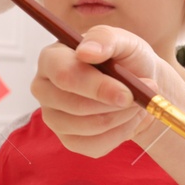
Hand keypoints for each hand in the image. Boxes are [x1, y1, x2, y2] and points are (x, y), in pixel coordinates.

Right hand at [32, 26, 163, 157]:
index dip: (96, 86)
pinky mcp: (68, 140)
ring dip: (121, 118)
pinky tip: (127, 119)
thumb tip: (86, 52)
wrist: (140, 88)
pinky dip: (120, 134)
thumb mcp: (123, 40)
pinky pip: (94, 146)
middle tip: (139, 98)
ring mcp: (53, 117)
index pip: (64, 75)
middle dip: (114, 104)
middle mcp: (44, 89)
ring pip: (88, 127)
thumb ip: (105, 38)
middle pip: (73, 105)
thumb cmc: (127, 59)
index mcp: (51, 58)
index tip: (127, 93)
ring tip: (136, 104)